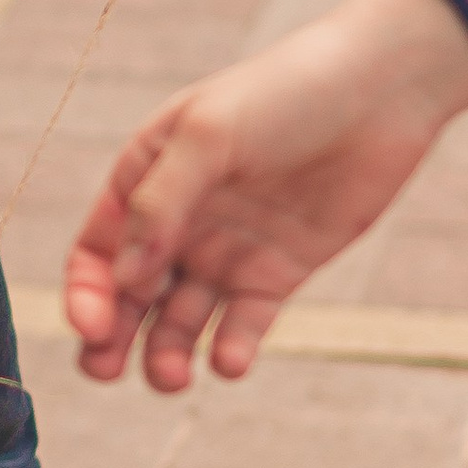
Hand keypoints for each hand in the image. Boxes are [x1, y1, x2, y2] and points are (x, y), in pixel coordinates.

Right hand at [63, 0, 467, 390]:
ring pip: (182, 320)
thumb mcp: (207, 133)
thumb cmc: (284, 92)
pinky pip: (244, 324)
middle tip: (104, 372)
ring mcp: (229, 249)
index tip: (91, 328)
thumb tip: (124, 278)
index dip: (86, 291)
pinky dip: (232, 350)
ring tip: (173, 378)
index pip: (99, 248)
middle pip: (131, 294)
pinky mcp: (278, 273)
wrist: (380, 90)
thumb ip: (162, 202)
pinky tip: (230, 362)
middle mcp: (182, 219)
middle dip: (112, 338)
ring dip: (168, 354)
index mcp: (147, 176)